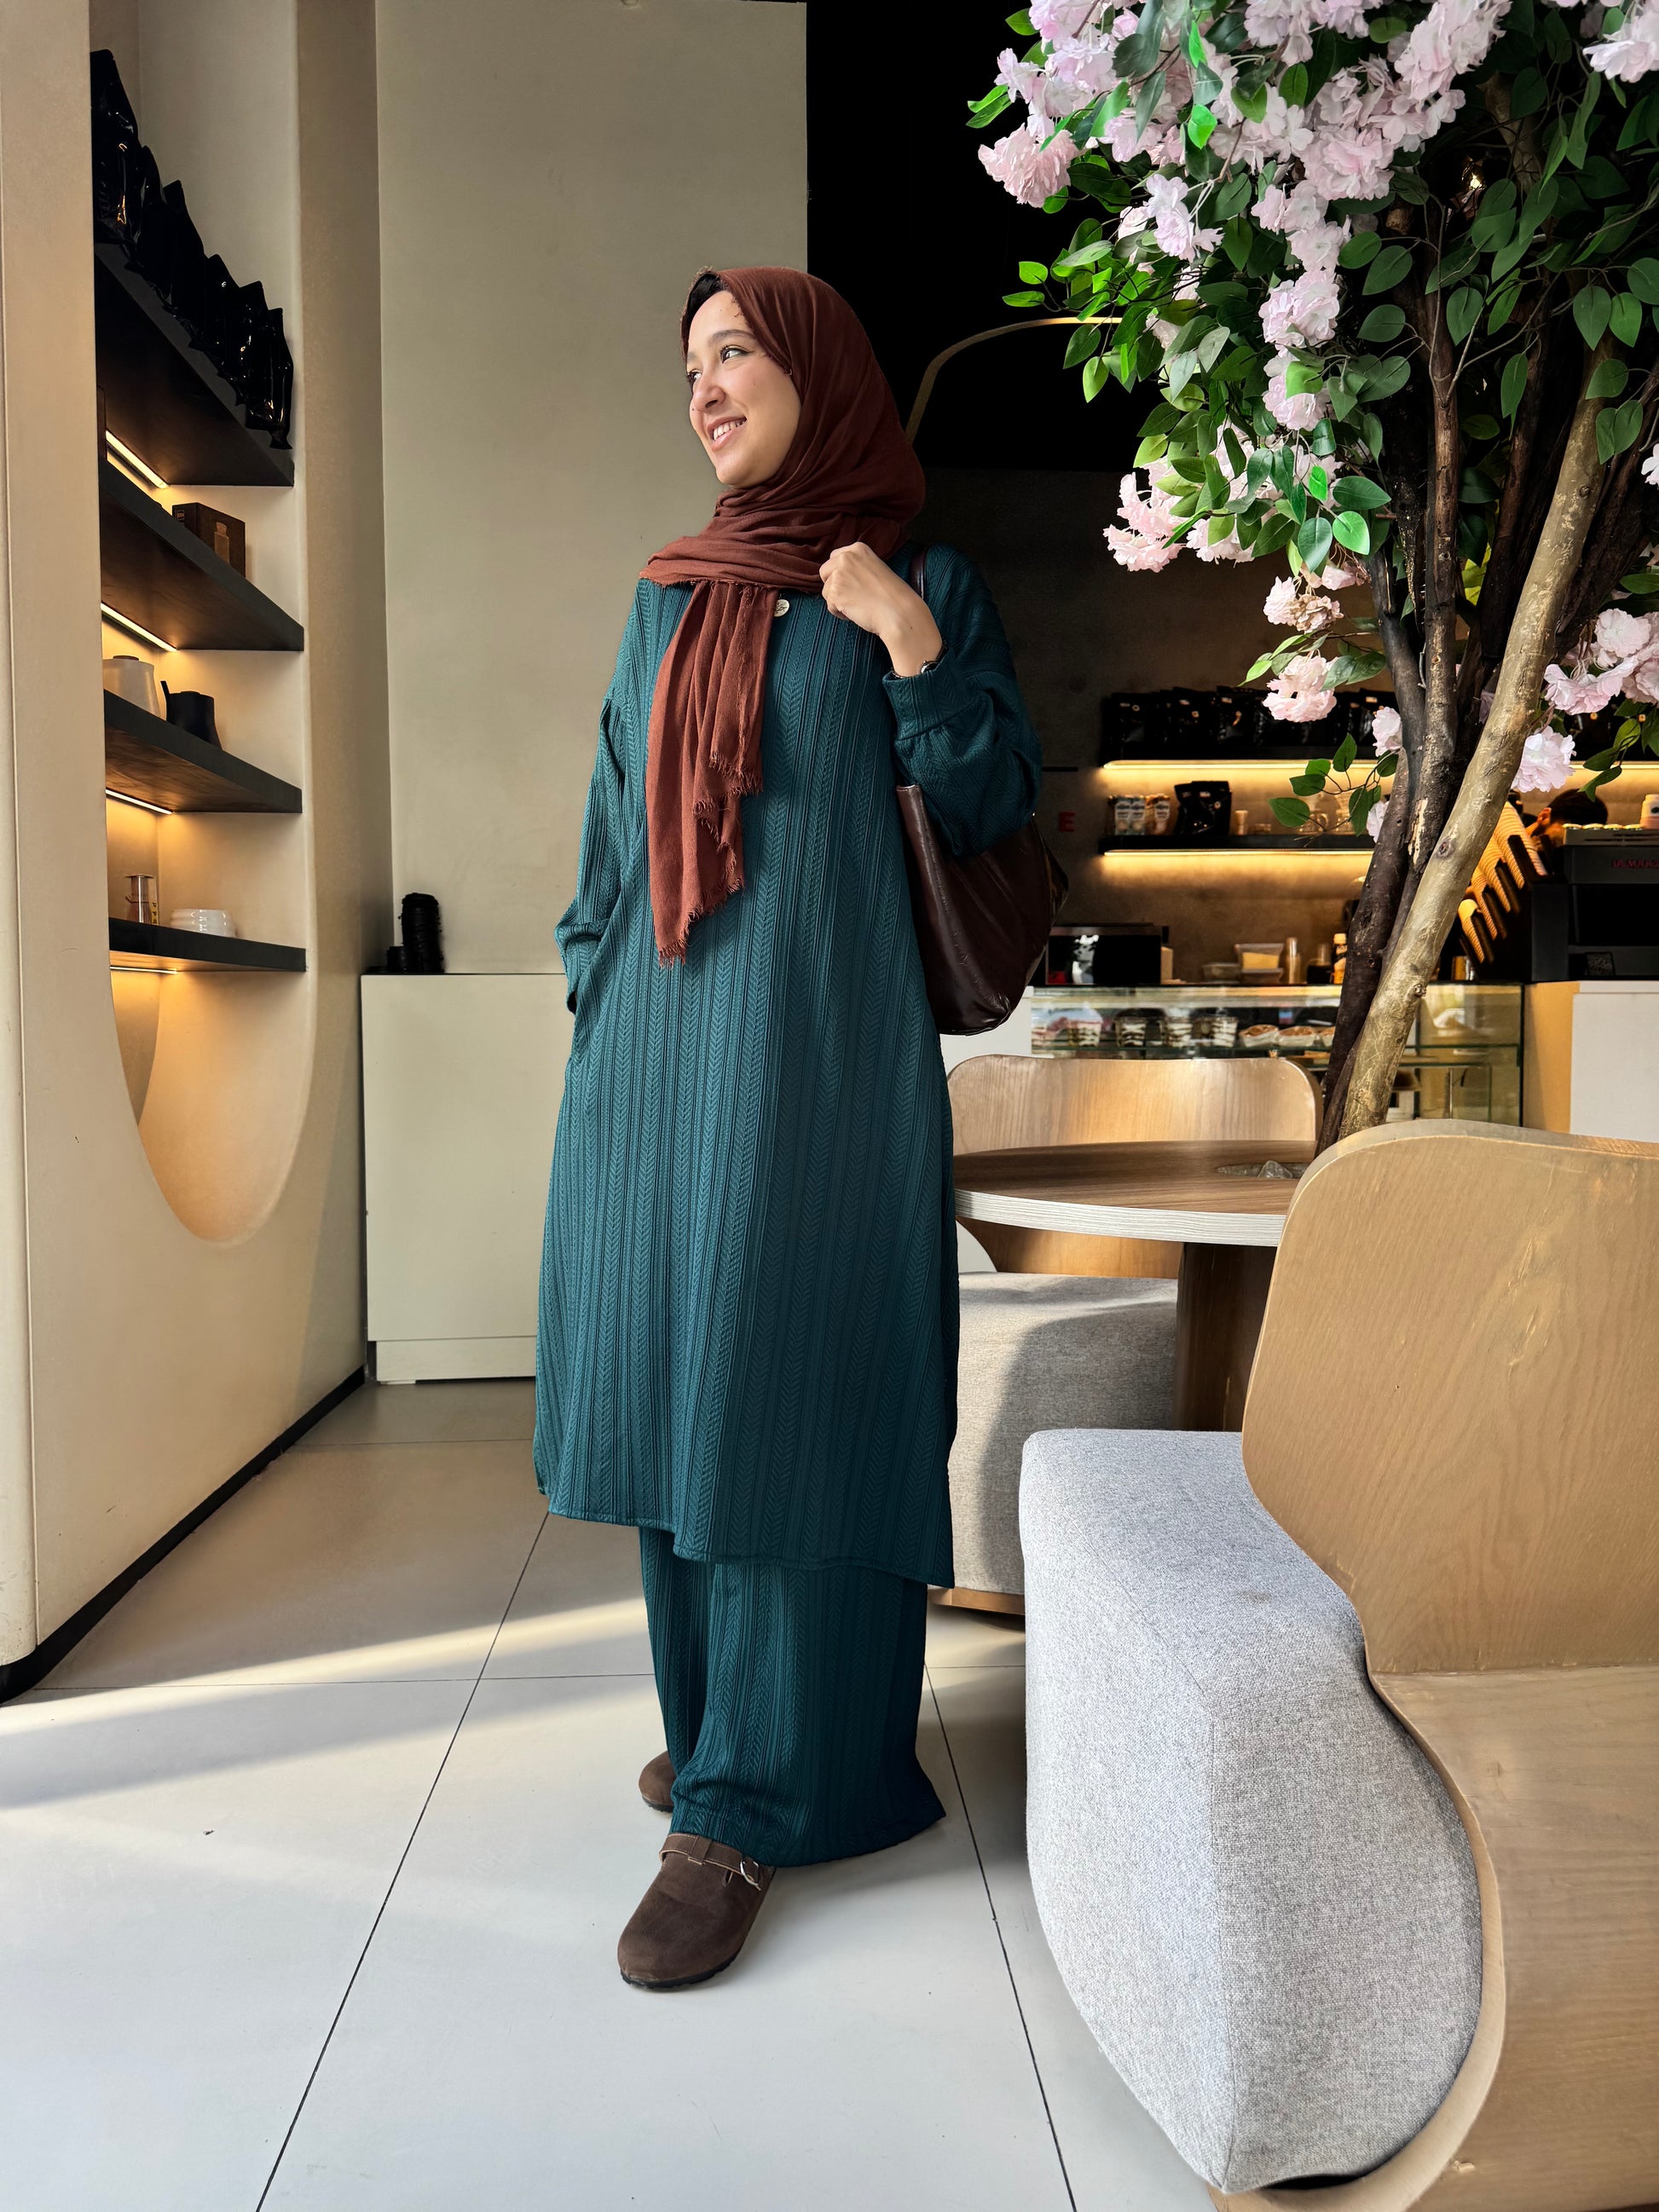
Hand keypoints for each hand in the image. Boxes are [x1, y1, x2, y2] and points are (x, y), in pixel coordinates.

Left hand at [819, 542, 944, 677]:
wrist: (898, 611)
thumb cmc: (891, 595)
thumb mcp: (875, 568)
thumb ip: (856, 567)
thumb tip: (838, 575)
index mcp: (858, 549)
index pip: (834, 558)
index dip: (839, 574)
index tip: (851, 584)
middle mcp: (846, 557)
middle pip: (825, 572)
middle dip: (834, 586)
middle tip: (852, 596)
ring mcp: (839, 574)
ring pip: (826, 590)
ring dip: (838, 601)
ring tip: (859, 605)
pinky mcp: (835, 592)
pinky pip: (829, 605)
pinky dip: (840, 613)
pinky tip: (857, 611)